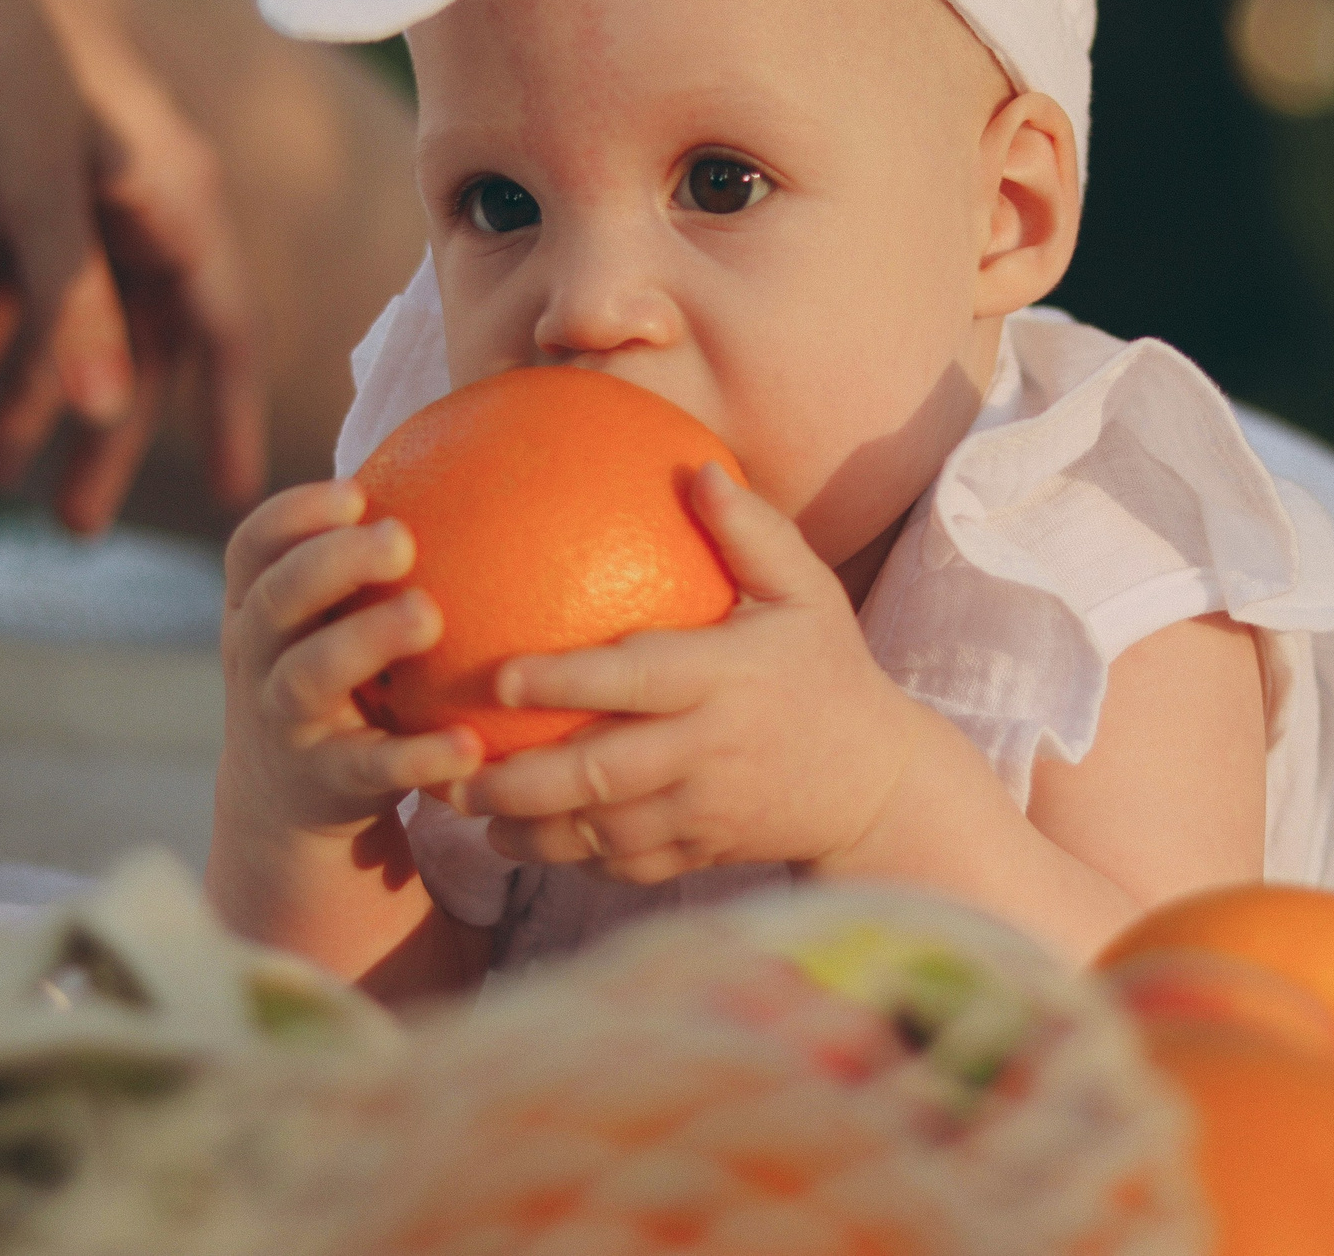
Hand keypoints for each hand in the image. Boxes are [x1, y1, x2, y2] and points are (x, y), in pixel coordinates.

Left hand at [0, 0, 268, 532]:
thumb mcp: (29, 186)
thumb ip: (70, 299)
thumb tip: (108, 411)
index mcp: (175, 194)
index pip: (221, 330)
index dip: (228, 417)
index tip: (243, 501)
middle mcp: (148, 192)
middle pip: (148, 338)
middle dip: (107, 437)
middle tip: (75, 530)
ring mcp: (90, 179)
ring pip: (86, 310)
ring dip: (42, 393)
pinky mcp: (31, 163)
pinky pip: (38, 271)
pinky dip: (10, 326)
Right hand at [218, 481, 483, 839]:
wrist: (284, 800)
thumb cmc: (334, 670)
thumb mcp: (328, 614)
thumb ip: (372, 555)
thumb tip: (479, 453)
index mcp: (259, 604)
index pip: (253, 546)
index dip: (295, 515)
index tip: (356, 492)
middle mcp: (259, 656)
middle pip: (275, 600)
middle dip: (330, 564)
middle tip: (400, 539)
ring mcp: (286, 720)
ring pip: (308, 675)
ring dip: (365, 640)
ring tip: (429, 616)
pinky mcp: (327, 779)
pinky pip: (371, 765)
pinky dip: (417, 756)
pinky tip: (470, 744)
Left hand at [440, 463, 939, 884]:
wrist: (880, 785)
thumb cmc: (831, 671)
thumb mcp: (809, 594)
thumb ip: (754, 534)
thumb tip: (698, 468)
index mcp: (728, 679)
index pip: (637, 681)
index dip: (569, 682)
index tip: (504, 675)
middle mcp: (711, 751)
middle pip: (603, 774)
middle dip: (522, 780)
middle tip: (453, 768)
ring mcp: (706, 813)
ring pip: (602, 833)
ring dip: (529, 831)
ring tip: (466, 812)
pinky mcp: (703, 854)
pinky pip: (625, 865)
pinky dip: (571, 860)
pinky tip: (522, 841)